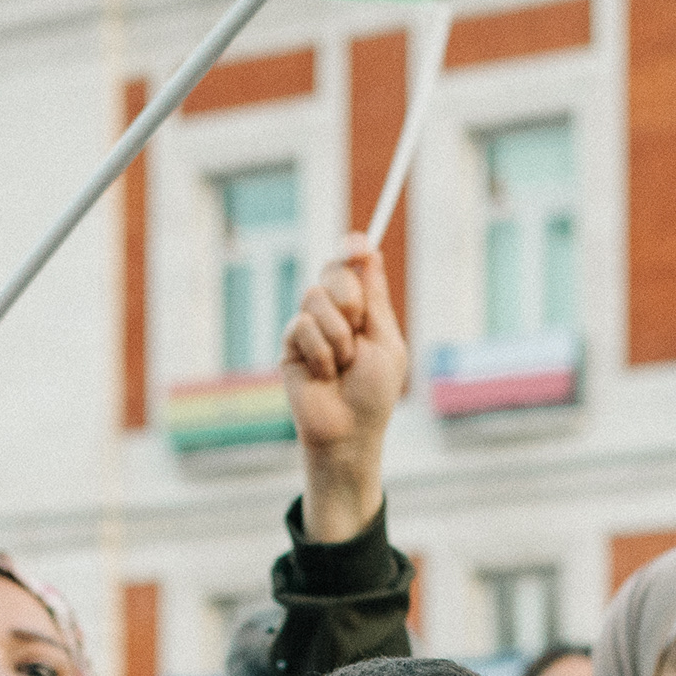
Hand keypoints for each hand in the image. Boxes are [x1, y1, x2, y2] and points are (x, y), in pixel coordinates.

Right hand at [282, 239, 404, 543]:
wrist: (349, 431)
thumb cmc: (374, 392)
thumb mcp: (386, 340)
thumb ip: (376, 297)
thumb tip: (369, 251)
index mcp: (361, 308)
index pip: (352, 264)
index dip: (353, 248)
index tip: (358, 244)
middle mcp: (334, 311)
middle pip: (332, 270)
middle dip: (349, 294)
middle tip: (357, 324)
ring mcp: (309, 326)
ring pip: (314, 295)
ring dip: (337, 333)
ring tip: (343, 364)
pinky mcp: (289, 345)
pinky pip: (301, 325)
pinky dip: (320, 351)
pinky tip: (324, 374)